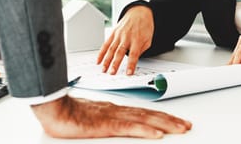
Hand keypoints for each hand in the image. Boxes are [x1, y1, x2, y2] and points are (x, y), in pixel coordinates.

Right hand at [32, 95, 191, 138]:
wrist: (52, 106)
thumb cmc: (67, 114)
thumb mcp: (90, 119)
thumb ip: (103, 121)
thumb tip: (114, 126)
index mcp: (114, 110)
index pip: (144, 112)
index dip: (161, 116)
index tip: (175, 121)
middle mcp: (117, 110)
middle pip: (149, 114)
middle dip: (170, 120)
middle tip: (187, 125)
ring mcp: (113, 116)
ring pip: (145, 119)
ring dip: (165, 124)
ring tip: (181, 128)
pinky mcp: (106, 125)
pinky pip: (129, 128)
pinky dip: (145, 130)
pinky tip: (157, 134)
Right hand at [97, 5, 153, 74]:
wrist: (139, 12)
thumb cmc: (145, 26)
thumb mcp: (148, 39)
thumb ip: (141, 50)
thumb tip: (134, 60)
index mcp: (137, 39)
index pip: (134, 54)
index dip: (131, 64)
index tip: (129, 73)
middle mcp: (127, 37)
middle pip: (120, 52)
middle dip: (115, 63)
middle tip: (112, 73)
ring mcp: (119, 34)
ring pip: (111, 49)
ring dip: (107, 60)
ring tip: (104, 69)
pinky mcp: (113, 32)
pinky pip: (106, 43)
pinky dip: (101, 52)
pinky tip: (99, 60)